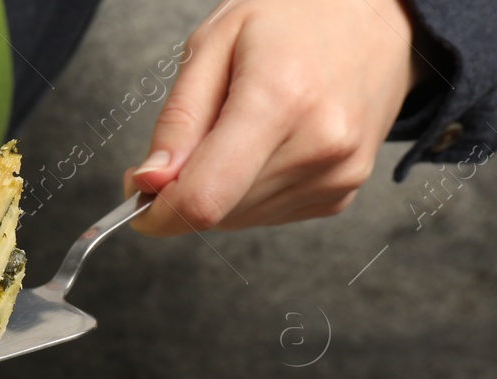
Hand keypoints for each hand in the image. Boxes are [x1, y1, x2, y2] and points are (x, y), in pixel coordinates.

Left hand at [125, 0, 419, 234]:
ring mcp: (337, 174)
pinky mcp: (342, 192)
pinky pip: (268, 214)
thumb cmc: (295, 18)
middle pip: (216, 212)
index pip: (204, 199)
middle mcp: (318, 145)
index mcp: (280, 101)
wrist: (381, 18)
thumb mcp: (215, 43)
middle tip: (190, 141)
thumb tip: (148, 183)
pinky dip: (248, 191)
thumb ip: (178, 120)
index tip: (137, 196)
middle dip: (183, 192)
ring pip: (238, 219)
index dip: (157, 212)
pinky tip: (266, 145)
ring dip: (217, 190)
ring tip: (239, 128)